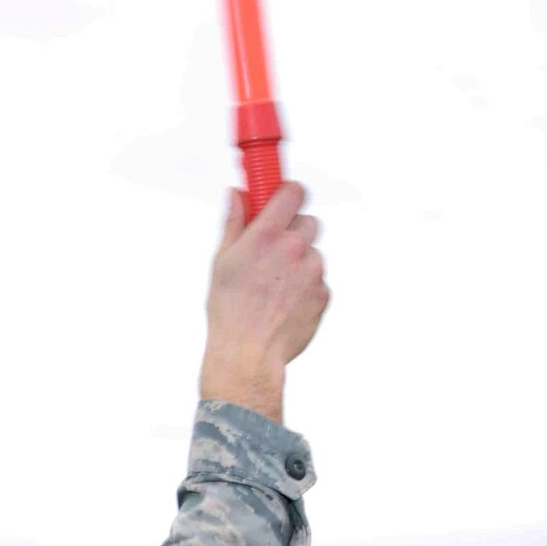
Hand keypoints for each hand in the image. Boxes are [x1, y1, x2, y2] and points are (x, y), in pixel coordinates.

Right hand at [199, 182, 328, 424]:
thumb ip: (234, 222)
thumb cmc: (230, 310)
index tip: (283, 200)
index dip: (289, 194)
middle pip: (308, 221)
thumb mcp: (222, 260)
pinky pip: (319, 281)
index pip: (293, 192)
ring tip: (275, 287)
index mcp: (266, 234)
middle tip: (274, 251)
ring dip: (300, 263)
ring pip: (314, 253)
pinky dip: (306, 288)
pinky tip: (285, 303)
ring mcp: (313, 271)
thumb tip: (237, 195)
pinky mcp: (323, 294)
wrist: (249, 353)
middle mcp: (294, 248)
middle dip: (293, 231)